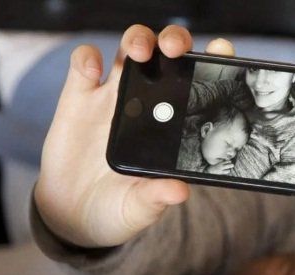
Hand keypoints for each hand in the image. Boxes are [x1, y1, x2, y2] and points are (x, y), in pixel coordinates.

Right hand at [34, 25, 235, 246]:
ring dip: (138, 40)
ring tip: (139, 53)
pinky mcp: (78, 100)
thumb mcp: (139, 209)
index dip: (213, 63)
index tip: (222, 52)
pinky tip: (93, 72)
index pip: (200, 85)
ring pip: (129, 49)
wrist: (72, 215)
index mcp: (174, 126)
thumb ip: (156, 198)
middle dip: (174, 41)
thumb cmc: (118, 209)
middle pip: (166, 55)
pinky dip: (88, 58)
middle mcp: (149, 104)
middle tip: (175, 51)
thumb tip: (180, 192)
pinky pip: (84, 64)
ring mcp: (113, 98)